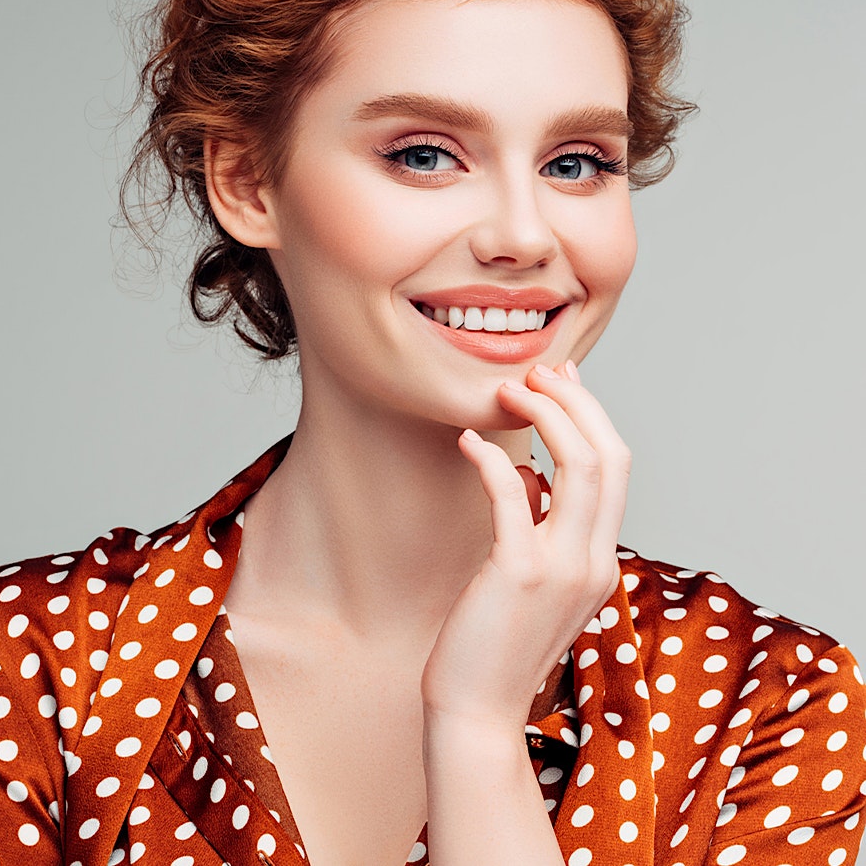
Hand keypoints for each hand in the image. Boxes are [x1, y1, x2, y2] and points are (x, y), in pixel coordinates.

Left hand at [420, 361, 629, 734]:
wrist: (475, 712)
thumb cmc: (493, 643)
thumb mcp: (531, 580)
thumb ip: (540, 526)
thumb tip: (529, 476)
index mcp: (599, 560)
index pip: (616, 469)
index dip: (592, 416)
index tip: (561, 379)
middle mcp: (594, 561)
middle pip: (609, 457)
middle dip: (577, 402)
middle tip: (537, 372)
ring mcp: (562, 568)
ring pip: (580, 466)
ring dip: (546, 416)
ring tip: (507, 389)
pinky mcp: (519, 573)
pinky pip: (514, 495)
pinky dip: (492, 458)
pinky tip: (467, 441)